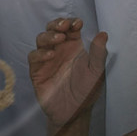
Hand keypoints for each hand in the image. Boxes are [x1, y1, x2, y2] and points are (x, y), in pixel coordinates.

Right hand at [29, 18, 107, 132]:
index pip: (70, 28)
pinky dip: (40, 53)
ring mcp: (47, 60)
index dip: (72, 22)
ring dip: (49, 36)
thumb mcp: (97, 72)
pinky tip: (51, 55)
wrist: (74, 113)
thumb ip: (99, 53)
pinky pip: (33, 57)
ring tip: (59, 39)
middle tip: (64, 26)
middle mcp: (59, 50)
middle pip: (52, 29)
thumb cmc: (87, 92)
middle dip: (56, 24)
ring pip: (41, 39)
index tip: (78, 23)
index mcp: (73, 47)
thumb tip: (103, 34)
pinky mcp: (37, 71)